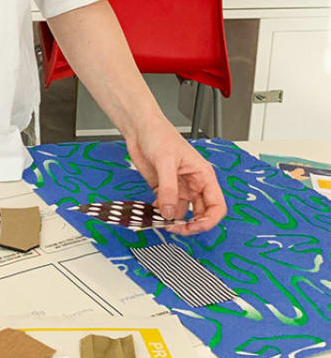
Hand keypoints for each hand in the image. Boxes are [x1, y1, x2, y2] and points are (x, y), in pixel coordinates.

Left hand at [124, 119, 226, 234]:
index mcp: (203, 176)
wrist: (140, 128)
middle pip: (200, 214)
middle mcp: (193, 184)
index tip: (192, 227)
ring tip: (159, 219)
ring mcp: (179, 188)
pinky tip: (153, 210)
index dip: (208, 221)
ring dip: (172, 220)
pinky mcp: (164, 189)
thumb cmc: (159, 135)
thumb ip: (169, 188)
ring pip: (182, 213)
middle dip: (189, 225)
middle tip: (173, 228)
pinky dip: (161, 214)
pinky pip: (167, 208)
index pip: (216, 206)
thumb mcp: (165, 161)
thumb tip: (169, 213)